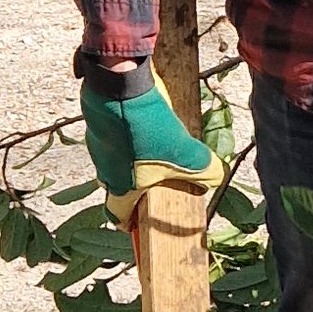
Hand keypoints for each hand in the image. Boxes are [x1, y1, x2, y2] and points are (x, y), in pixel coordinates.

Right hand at [79, 70, 221, 208]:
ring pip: (114, 159)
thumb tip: (216, 177)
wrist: (120, 87)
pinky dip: (127, 134)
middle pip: (116, 186)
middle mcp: (103, 169)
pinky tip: (145, 123)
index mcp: (120, 186)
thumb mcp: (186, 154)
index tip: (137, 224)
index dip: (128, 222)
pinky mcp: (96, 122)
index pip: (117, 215)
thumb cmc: (148, 130)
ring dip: (132, 157)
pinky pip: (113, 135)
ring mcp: (97, 144)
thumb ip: (204, 171)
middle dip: (135, 186)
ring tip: (155, 146)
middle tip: (156, 178)